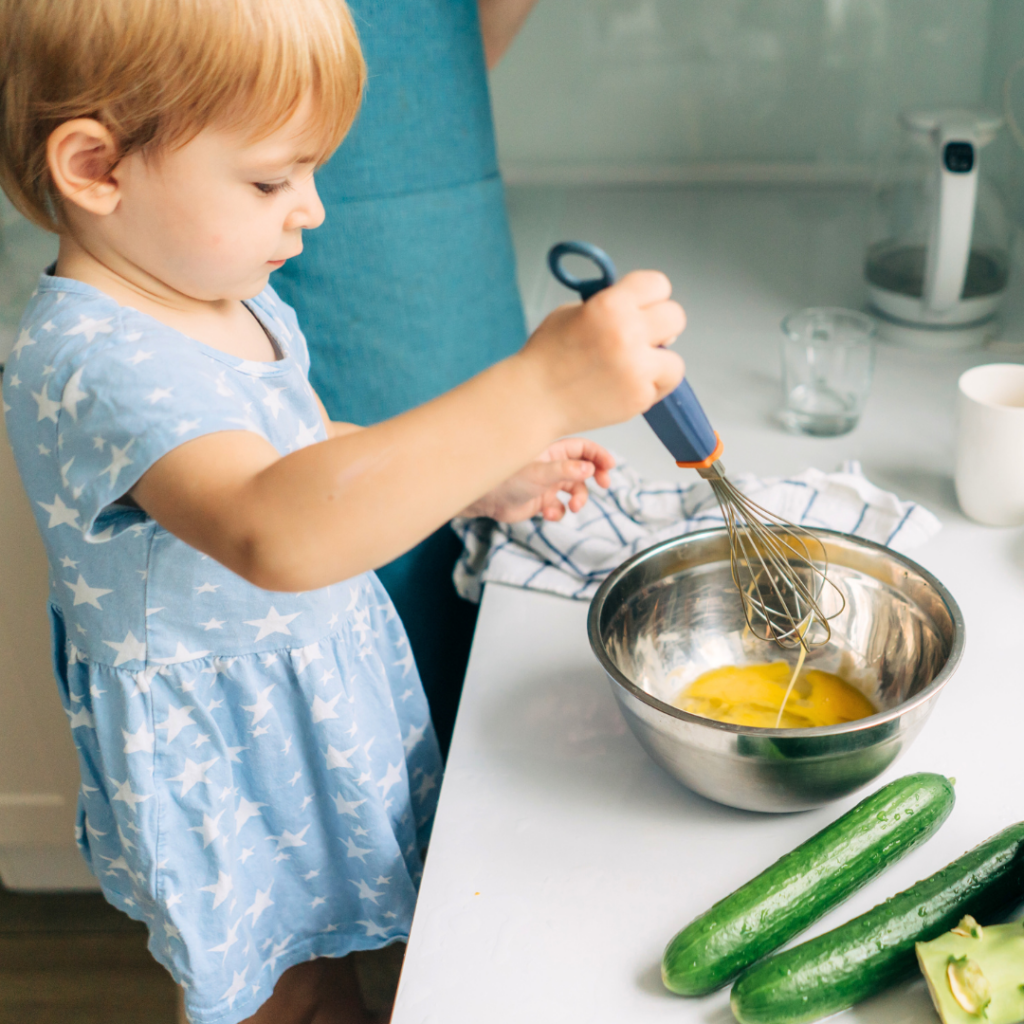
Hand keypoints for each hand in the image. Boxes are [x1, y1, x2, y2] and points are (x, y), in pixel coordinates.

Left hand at [460, 439, 615, 522]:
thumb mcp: (539, 474)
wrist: (486, 502)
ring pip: (575, 490)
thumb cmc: (505, 480)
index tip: (610, 467)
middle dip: (596, 476)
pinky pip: (561, 507)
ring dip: (579, 499)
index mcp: (552, 451)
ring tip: (572, 507)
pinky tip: (548, 514)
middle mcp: (552, 465)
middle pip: (584, 468)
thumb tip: (589, 469)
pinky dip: (559, 512)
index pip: (583, 448)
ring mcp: (548, 483)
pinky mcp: (542, 501)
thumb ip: (565, 471)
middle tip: (604, 485)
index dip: (599, 455)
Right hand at [516, 270, 685, 437]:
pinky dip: (647, 388)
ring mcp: (636, 368)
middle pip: (676, 317)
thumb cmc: (547, 358)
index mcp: (610, 304)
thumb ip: (608, 305)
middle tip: (643, 338)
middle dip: (661, 327)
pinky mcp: (638, 397)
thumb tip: (639, 309)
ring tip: (633, 369)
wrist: (533, 399)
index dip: (651, 296)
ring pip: (676, 360)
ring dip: (659, 363)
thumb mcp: (571, 312)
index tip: (644, 306)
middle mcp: (627, 333)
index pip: (658, 284)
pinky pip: (661, 387)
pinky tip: (624, 387)